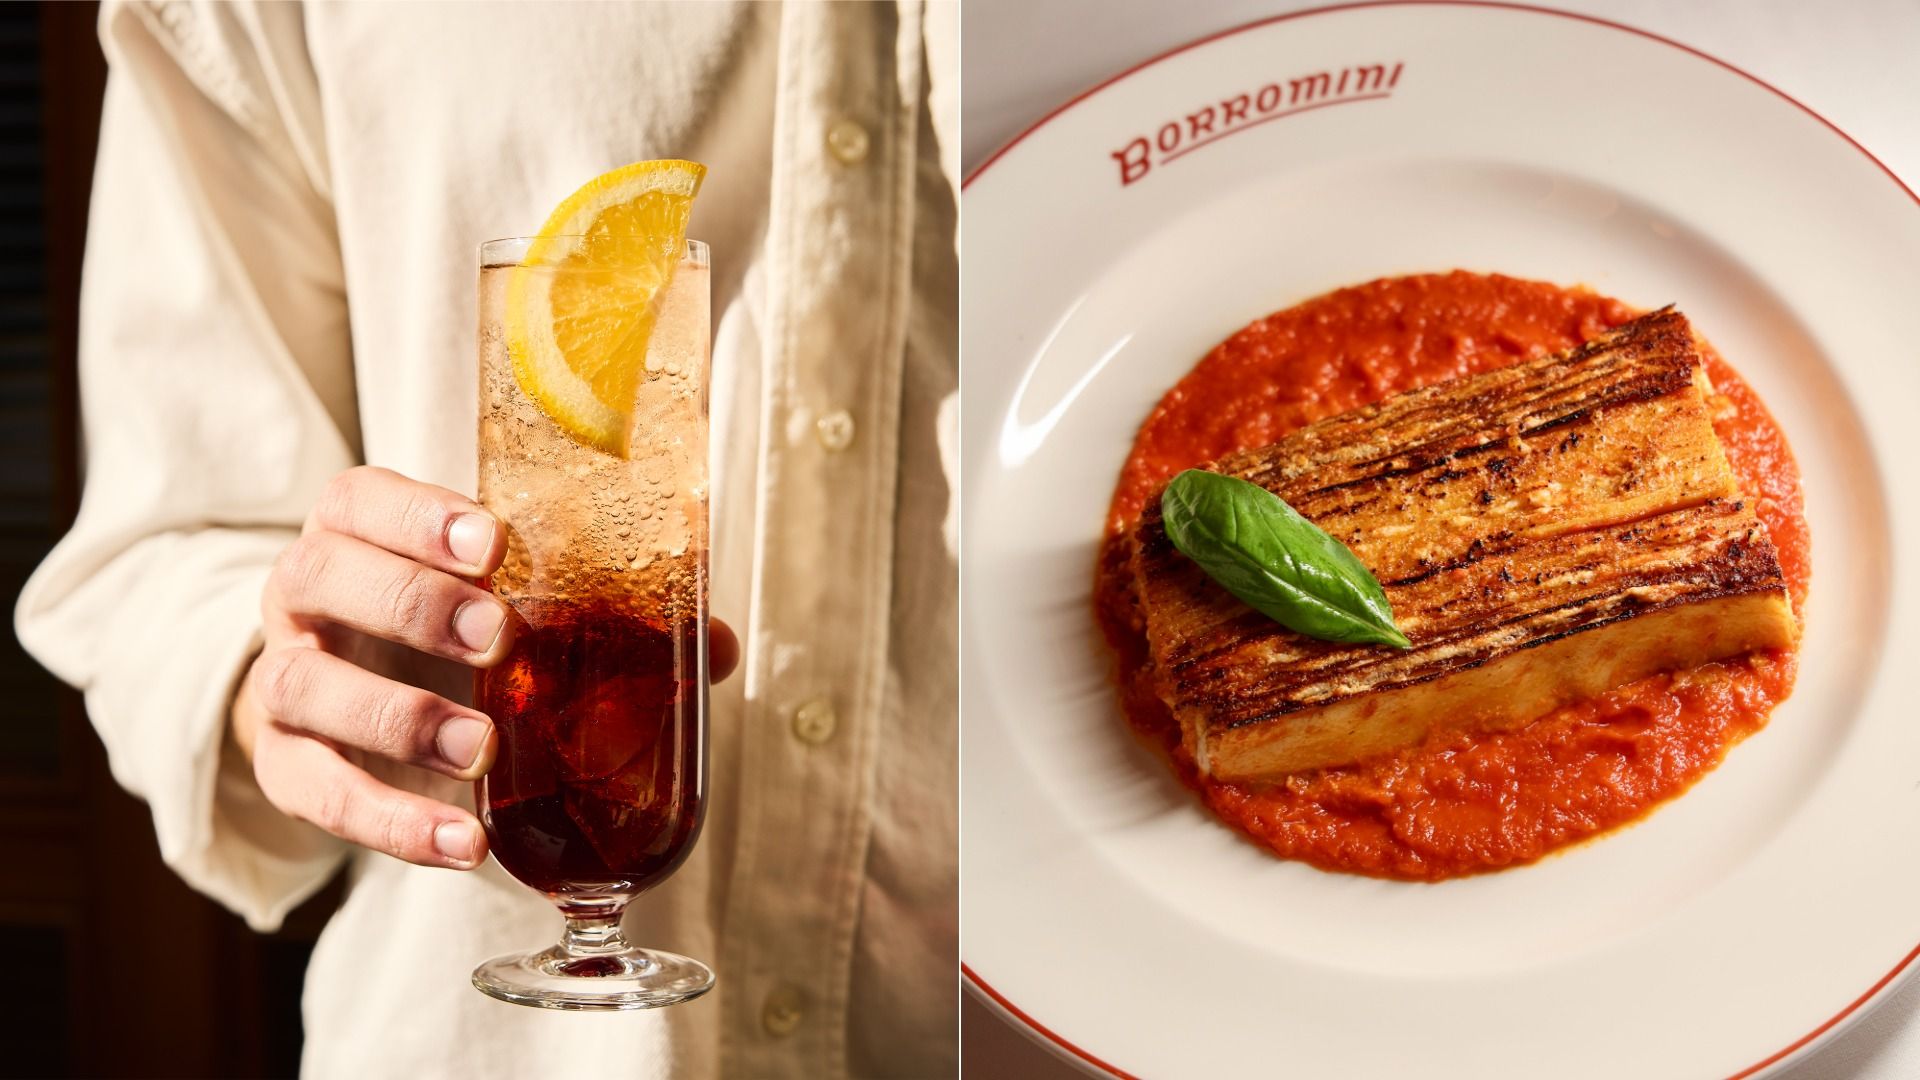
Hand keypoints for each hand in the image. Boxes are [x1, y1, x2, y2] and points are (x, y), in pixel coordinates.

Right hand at [231, 466, 737, 869]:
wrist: (344, 702)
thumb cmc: (444, 632)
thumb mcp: (508, 604)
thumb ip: (601, 616)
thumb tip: (715, 645)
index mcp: (357, 533)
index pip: (362, 500)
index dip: (418, 515)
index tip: (491, 541)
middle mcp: (303, 595)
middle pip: (327, 579)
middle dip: (415, 606)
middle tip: (499, 635)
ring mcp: (284, 680)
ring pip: (306, 685)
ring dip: (400, 717)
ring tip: (482, 750)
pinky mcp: (282, 766)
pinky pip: (320, 794)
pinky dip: (393, 823)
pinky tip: (464, 843)